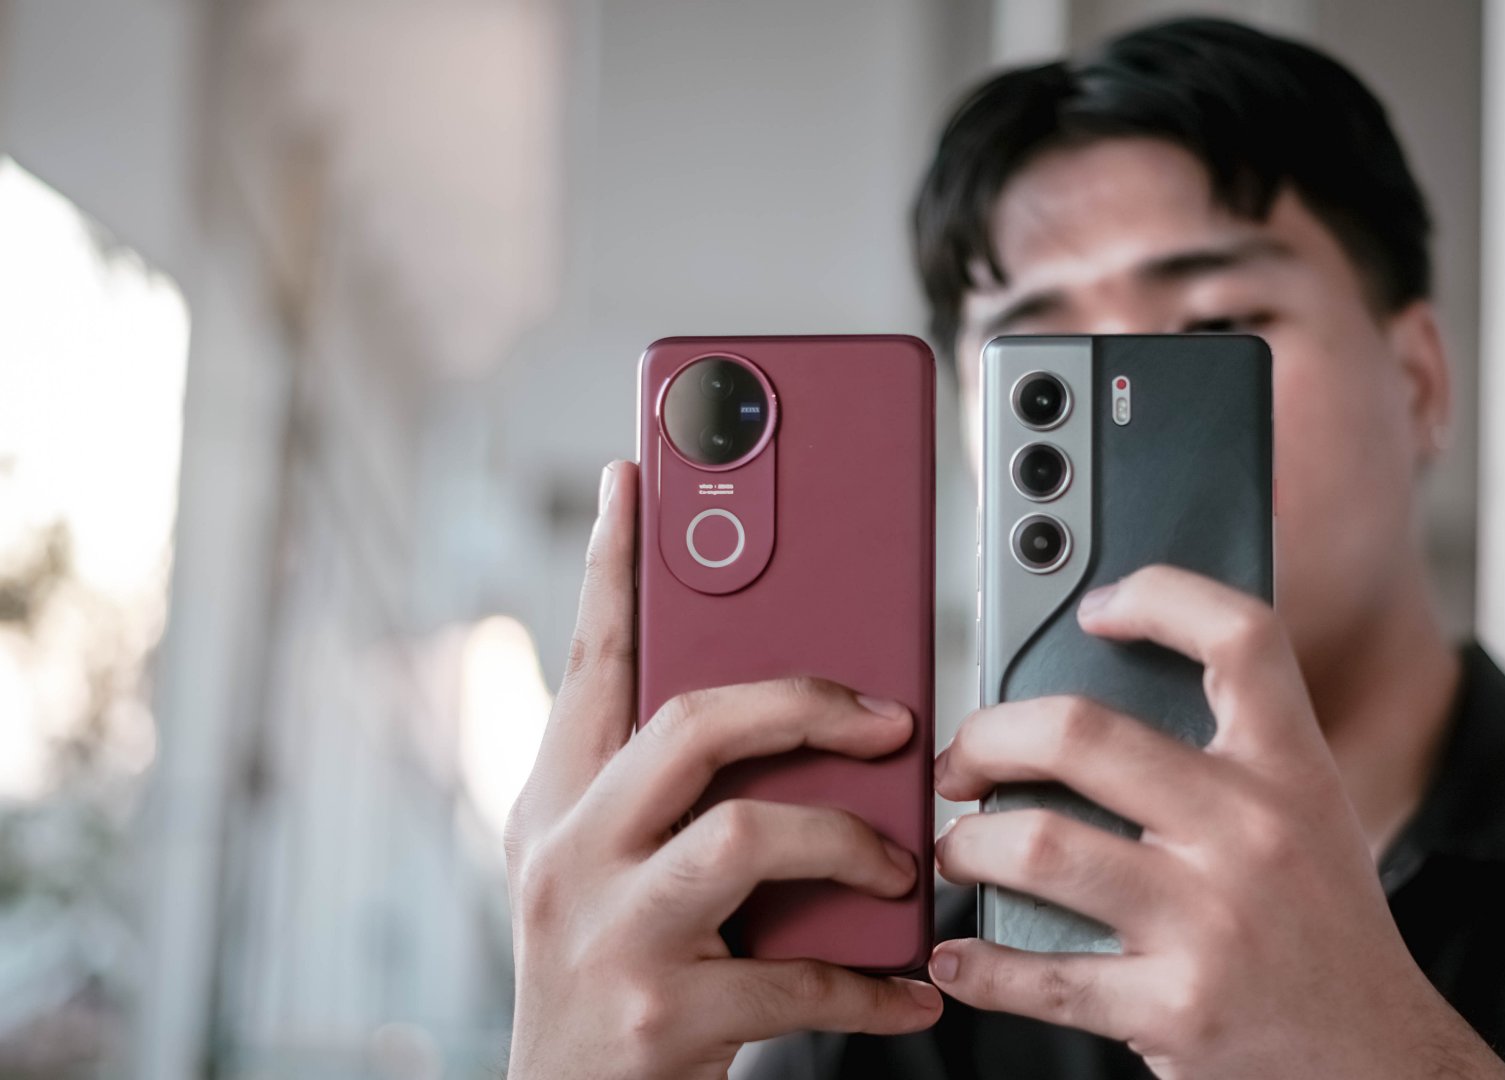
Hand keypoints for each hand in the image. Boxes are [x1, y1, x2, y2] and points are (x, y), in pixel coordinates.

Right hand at [503, 460, 941, 1079]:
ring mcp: (609, 932)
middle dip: (807, 701)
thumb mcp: (608, 866)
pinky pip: (794, 975)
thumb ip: (673, 786)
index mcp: (559, 801)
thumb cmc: (612, 974)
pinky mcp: (660, 1015)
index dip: (613, 563)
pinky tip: (910, 989)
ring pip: (747, 835)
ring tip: (899, 867)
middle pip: (692, 723)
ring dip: (851, 844)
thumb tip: (794, 705)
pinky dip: (871, 983)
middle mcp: (569, 852)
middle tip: (887, 718)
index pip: (592, 658)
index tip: (634, 473)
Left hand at [928, 565, 1504, 1078]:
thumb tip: (1087, 716)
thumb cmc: (1324, 932)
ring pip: (1041, 846)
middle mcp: (1253, 832)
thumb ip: (1229, 760)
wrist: (1380, 1062)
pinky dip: (979, 967)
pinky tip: (960, 957)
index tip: (1096, 609)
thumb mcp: (1310, 819)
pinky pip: (1042, 975)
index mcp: (1291, 769)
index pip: (1240, 637)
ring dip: (967, 848)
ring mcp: (1212, 922)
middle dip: (988, 738)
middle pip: (1083, 732)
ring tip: (958, 853)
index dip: (1160, 596)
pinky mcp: (1176, 1008)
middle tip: (963, 763)